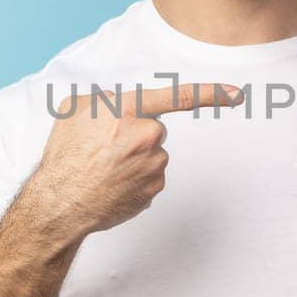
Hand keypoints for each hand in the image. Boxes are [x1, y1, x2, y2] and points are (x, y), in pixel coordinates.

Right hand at [31, 80, 243, 236]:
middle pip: (155, 130)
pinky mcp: (154, 191)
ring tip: (104, 169)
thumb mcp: (75, 110)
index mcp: (129, 110)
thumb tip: (117, 104)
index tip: (237, 95)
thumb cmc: (65, 154)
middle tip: (105, 149)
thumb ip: (105, 99)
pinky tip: (112, 185)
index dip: (211, 94)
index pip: (179, 97)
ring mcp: (154, 166)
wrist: (59, 203)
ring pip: (153, 155)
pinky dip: (134, 180)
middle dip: (136, 135)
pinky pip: (149, 178)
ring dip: (134, 159)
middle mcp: (148, 136)